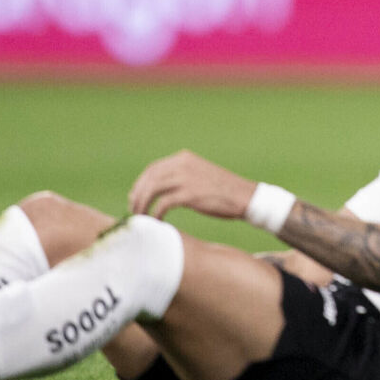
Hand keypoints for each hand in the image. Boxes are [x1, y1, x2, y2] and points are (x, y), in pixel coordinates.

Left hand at [128, 149, 254, 220]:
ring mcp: (186, 178)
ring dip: (142, 205)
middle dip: (137, 195)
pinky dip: (156, 213)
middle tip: (133, 211)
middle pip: (149, 178)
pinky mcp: (190, 194)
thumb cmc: (223, 191)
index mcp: (184, 158)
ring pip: (152, 190)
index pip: (153, 169)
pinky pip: (163, 203)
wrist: (245, 197)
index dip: (140, 184)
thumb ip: (181, 176)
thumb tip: (161, 188)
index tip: (135, 198)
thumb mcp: (200, 175)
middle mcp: (183, 164)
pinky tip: (157, 222)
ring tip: (141, 218)